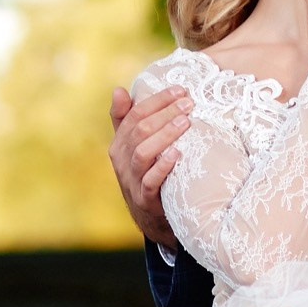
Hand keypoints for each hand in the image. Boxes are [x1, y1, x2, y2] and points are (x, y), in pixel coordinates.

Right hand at [108, 84, 189, 247]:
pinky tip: (177, 154)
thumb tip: (118, 89)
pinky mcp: (144, 198)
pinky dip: (163, 166)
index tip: (180, 90)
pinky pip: (150, 181)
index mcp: (119, 144)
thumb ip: (126, 120)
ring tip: (186, 122)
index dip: (157, 100)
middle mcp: (121, 160)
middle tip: (188, 103)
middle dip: (165, 113)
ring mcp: (131, 180)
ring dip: (166, 135)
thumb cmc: (145, 173)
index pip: (134, 114)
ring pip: (143, 152)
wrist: (150, 217)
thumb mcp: (134, 147)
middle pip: (140, 130)